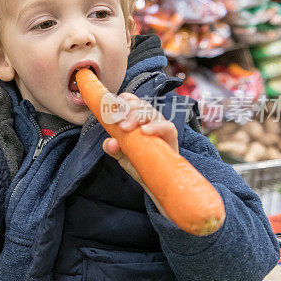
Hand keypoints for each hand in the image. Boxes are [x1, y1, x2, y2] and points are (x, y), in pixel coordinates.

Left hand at [102, 93, 177, 216]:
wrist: (153, 181)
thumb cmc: (138, 163)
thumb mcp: (121, 155)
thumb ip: (112, 147)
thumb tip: (110, 142)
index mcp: (136, 119)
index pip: (131, 101)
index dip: (122, 100)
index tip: (111, 106)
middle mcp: (149, 120)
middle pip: (140, 104)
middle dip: (126, 109)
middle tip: (117, 122)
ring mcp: (161, 127)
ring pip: (151, 111)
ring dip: (137, 116)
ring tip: (126, 127)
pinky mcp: (171, 137)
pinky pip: (167, 126)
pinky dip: (156, 126)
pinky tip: (145, 131)